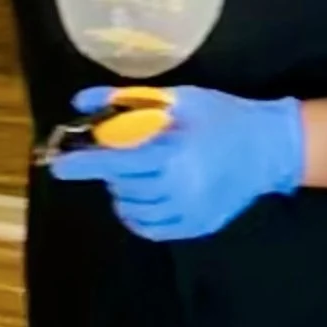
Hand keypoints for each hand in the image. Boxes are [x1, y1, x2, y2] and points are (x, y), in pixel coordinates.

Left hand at [47, 84, 305, 240]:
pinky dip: (139, 215)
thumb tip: (80, 101)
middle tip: (122, 154)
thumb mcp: (178, 98)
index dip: (82, 165)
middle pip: (121, 186)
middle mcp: (178, 188)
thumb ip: (126, 99)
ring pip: (133, 210)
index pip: (114, 162)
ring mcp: (189, 211)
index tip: (56, 165)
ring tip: (138, 174)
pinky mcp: (197, 225)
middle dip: (112, 170)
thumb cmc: (223, 115)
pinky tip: (145, 198)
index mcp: (172, 154)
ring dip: (124, 192)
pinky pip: (153, 228)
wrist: (271, 146)